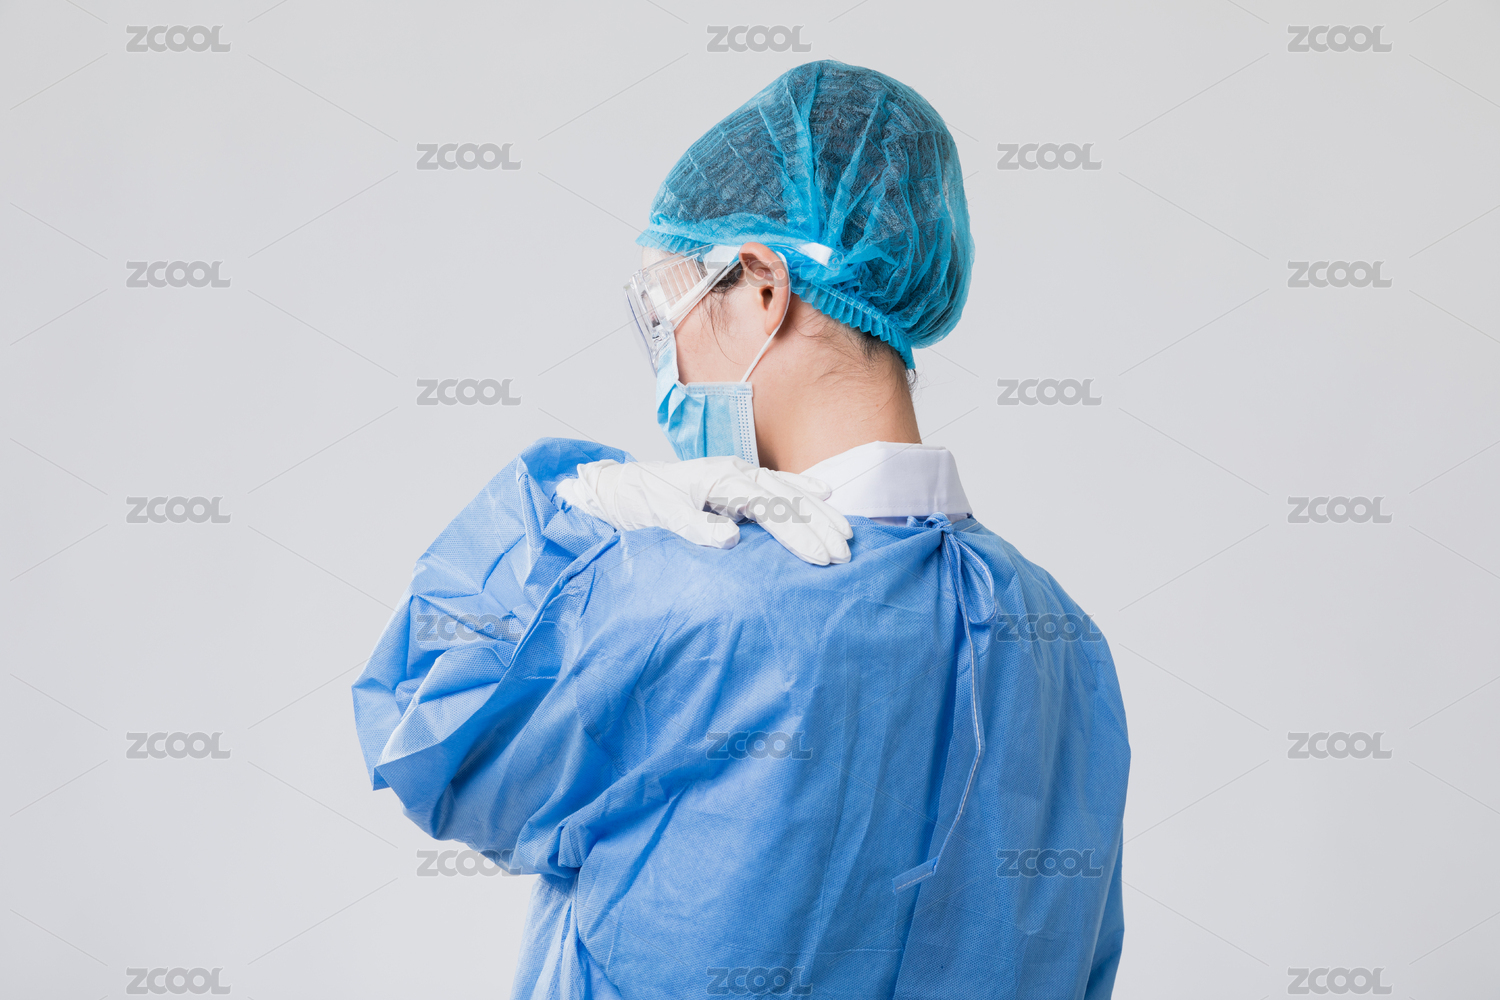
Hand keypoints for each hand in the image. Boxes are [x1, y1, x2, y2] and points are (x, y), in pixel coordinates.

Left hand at [555, 457, 851, 564]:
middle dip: (819, 525)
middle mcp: (737, 472)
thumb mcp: (661, 517)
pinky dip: (804, 490)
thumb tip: (732, 538)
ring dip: (820, 512)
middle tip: (844, 553)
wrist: (621, 488)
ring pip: (790, 490)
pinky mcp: (737, 484)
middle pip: (789, 497)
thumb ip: (695, 527)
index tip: (819, 557)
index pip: (771, 507)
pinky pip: (779, 485)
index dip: (797, 533)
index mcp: (722, 479)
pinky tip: (825, 494)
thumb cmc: (641, 501)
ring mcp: (739, 475)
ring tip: (847, 534)